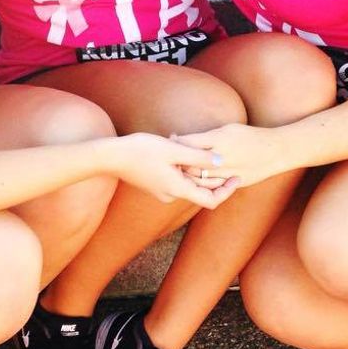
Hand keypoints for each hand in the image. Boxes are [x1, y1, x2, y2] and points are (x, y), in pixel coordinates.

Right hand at [110, 132, 238, 208]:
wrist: (110, 157)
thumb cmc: (141, 150)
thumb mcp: (173, 149)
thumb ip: (199, 155)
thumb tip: (221, 161)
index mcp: (178, 189)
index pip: (211, 200)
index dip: (227, 191)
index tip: (237, 177)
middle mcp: (171, 195)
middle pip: (201, 191)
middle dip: (214, 176)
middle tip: (225, 157)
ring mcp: (162, 192)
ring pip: (188, 183)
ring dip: (197, 169)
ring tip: (198, 148)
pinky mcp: (155, 185)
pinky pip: (176, 180)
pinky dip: (183, 168)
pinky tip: (179, 150)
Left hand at [174, 124, 290, 187]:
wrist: (276, 151)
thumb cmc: (251, 136)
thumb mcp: (228, 128)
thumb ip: (207, 137)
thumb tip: (186, 141)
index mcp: (219, 139)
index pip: (188, 143)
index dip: (177, 142)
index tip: (172, 140)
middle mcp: (222, 156)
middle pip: (190, 163)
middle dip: (178, 160)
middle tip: (171, 157)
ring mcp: (228, 172)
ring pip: (199, 178)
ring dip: (187, 175)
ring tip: (180, 169)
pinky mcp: (234, 183)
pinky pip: (213, 187)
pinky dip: (202, 184)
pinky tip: (196, 180)